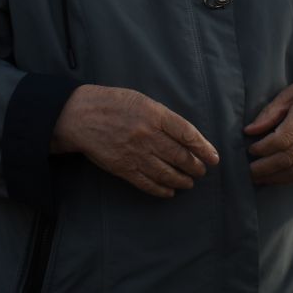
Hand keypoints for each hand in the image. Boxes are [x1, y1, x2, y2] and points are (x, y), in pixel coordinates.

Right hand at [51, 84, 218, 197]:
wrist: (79, 116)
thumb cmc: (112, 104)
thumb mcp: (141, 100)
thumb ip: (163, 116)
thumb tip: (185, 135)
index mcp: (155, 115)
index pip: (188, 134)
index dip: (204, 148)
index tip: (214, 158)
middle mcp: (148, 135)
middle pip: (181, 156)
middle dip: (195, 167)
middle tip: (201, 171)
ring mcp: (136, 154)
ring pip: (167, 173)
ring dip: (182, 180)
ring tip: (189, 182)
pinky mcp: (123, 168)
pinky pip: (148, 183)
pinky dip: (161, 190)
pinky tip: (169, 191)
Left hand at [244, 72, 292, 185]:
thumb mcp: (289, 94)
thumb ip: (269, 113)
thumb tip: (249, 130)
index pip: (282, 139)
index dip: (263, 148)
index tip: (251, 149)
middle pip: (287, 158)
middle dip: (264, 167)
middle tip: (248, 170)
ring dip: (274, 177)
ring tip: (257, 178)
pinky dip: (288, 179)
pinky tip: (274, 178)